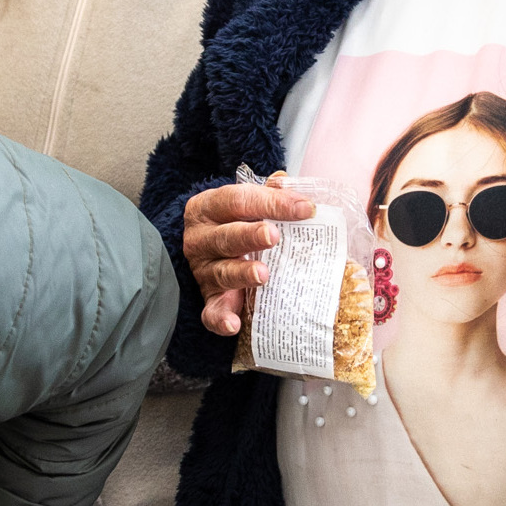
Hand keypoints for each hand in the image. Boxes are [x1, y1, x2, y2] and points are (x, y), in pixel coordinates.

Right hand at [184, 176, 319, 336]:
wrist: (207, 249)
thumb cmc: (233, 222)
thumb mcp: (245, 202)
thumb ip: (267, 192)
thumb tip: (287, 181)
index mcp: (209, 208)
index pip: (239, 200)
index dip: (272, 203)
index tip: (304, 208)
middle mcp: (201, 239)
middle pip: (226, 236)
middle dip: (250, 235)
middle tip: (273, 235)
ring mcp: (203, 271)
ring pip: (222, 272)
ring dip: (242, 273)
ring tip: (263, 274)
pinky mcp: (209, 298)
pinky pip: (211, 311)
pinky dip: (221, 318)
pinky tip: (233, 324)